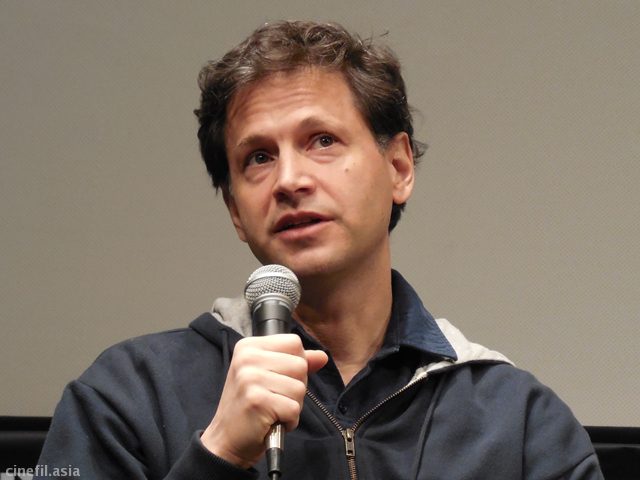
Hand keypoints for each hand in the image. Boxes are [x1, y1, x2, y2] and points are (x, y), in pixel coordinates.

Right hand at [200, 334, 327, 467]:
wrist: (227, 439)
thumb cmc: (250, 406)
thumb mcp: (269, 376)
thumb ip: (295, 362)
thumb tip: (322, 356)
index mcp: (249, 346)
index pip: (294, 343)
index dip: (296, 363)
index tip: (278, 379)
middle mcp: (247, 357)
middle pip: (300, 365)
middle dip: (296, 387)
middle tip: (274, 398)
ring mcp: (250, 378)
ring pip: (300, 388)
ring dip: (293, 405)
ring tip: (273, 410)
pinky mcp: (257, 400)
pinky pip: (294, 408)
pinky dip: (289, 420)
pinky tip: (272, 421)